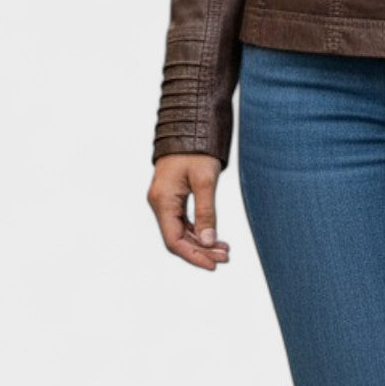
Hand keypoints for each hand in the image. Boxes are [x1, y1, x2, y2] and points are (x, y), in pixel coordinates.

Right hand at [147, 154, 230, 270]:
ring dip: (201, 242)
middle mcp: (159, 202)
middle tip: (225, 257)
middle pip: (177, 238)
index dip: (193, 256)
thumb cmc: (197, 147)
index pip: (174, 240)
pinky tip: (213, 236)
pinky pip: (182, 220)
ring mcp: (164, 199)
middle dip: (201, 250)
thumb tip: (209, 241)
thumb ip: (206, 211)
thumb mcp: (205, 179)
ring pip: (180, 230)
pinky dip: (198, 230)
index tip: (213, 265)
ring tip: (224, 250)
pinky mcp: (172, 195)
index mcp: (163, 200)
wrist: (189, 121)